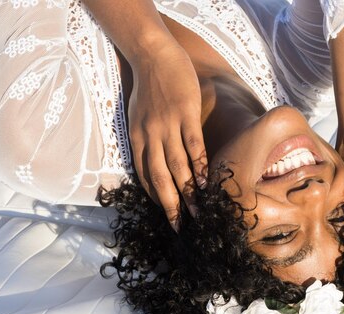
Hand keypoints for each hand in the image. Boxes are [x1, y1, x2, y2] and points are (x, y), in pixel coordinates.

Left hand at [128, 42, 207, 230]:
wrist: (153, 55)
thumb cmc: (147, 87)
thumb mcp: (138, 117)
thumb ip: (146, 140)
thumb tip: (156, 162)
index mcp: (137, 140)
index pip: (145, 177)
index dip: (157, 199)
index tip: (168, 216)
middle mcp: (150, 137)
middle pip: (160, 178)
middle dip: (171, 206)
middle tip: (181, 228)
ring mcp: (168, 126)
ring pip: (178, 166)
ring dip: (188, 193)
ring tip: (199, 213)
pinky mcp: (185, 114)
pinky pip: (193, 145)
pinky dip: (199, 165)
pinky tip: (206, 182)